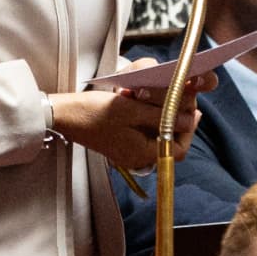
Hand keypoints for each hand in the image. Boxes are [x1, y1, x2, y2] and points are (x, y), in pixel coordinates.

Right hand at [50, 75, 206, 171]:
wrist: (65, 116)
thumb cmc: (94, 112)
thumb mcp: (132, 110)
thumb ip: (162, 115)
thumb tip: (189, 119)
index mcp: (141, 153)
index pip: (178, 149)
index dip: (189, 129)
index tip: (191, 108)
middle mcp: (136, 156)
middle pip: (170, 143)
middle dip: (178, 121)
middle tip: (183, 100)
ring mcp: (128, 151)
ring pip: (158, 137)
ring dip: (166, 119)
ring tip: (169, 99)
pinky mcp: (121, 142)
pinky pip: (145, 134)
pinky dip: (151, 120)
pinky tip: (150, 105)